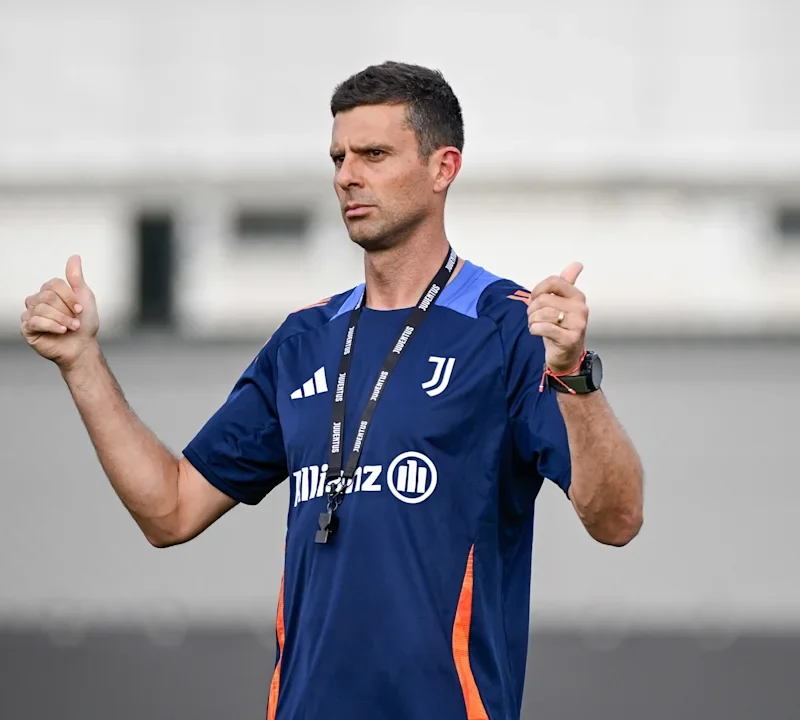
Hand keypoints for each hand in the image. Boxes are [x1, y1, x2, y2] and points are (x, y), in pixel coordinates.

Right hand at [20, 255, 100, 369]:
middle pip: (48, 297)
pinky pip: (35, 321)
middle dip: (66, 310)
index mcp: (50, 291)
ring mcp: (31, 314)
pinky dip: (52, 326)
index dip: (70, 297)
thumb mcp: (84, 297)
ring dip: (62, 319)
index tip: (81, 309)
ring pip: (42, 309)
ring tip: (71, 327)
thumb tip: (75, 257)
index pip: (54, 284)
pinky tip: (61, 331)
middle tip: (76, 321)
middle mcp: (38, 300)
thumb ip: (76, 277)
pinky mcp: (27, 328)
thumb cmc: (84, 323)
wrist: (82, 346)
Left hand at [527, 262, 587, 374]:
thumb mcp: (563, 304)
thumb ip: (567, 283)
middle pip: (544, 299)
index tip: (535, 299)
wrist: (567, 356)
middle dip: (532, 309)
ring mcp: (577, 324)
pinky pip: (543, 328)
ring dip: (532, 321)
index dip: (538, 290)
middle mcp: (580, 309)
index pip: (554, 281)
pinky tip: (537, 332)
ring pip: (542, 313)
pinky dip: (534, 329)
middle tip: (534, 317)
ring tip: (536, 325)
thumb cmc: (561, 328)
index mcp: (577, 297)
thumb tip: (577, 264)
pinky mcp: (569, 339)